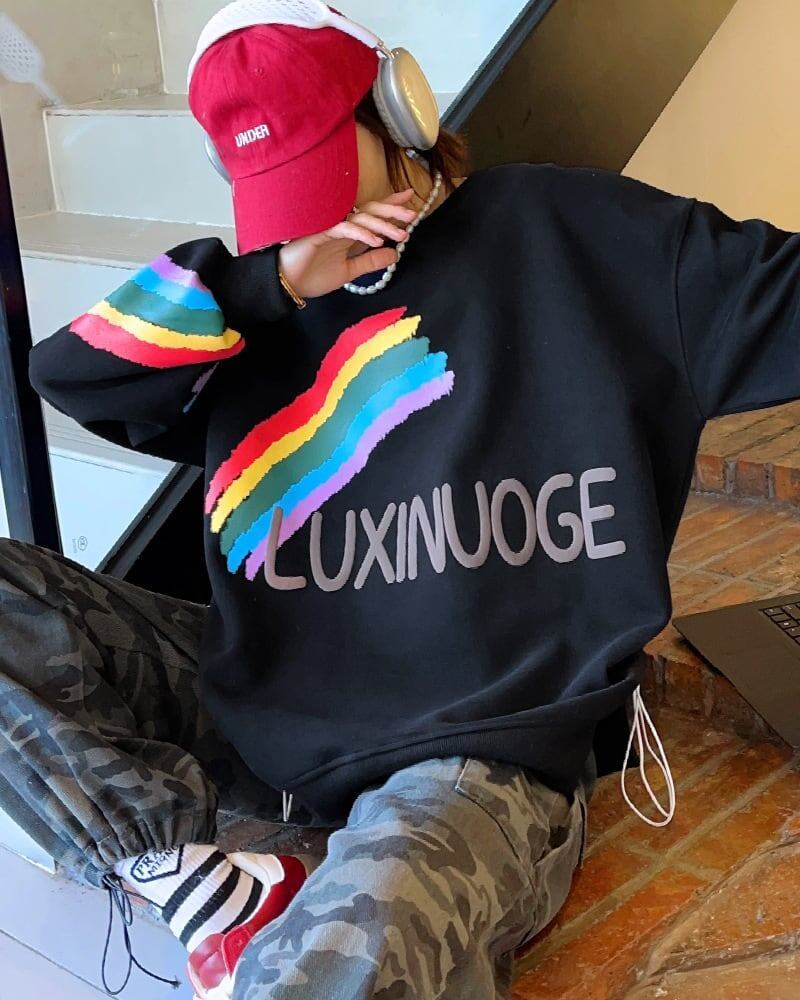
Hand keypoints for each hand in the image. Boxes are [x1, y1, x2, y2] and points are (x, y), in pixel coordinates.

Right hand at [276, 189, 417, 299]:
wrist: (288, 284)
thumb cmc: (313, 275)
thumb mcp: (350, 271)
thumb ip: (370, 262)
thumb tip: (395, 254)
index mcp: (348, 232)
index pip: (373, 214)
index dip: (391, 206)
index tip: (409, 200)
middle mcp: (342, 225)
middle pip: (370, 210)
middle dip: (392, 210)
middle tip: (412, 213)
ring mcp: (331, 227)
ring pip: (361, 218)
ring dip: (382, 225)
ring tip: (400, 234)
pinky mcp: (321, 233)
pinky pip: (345, 228)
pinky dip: (362, 233)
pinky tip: (376, 241)